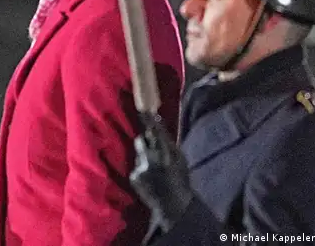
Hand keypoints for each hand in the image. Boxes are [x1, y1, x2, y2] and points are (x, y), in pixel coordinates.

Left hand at [130, 114, 194, 231]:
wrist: (172, 204)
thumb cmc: (179, 180)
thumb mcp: (180, 160)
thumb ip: (169, 144)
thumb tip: (158, 128)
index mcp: (167, 153)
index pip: (156, 132)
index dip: (149, 121)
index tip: (143, 110)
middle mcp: (153, 158)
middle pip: (140, 140)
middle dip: (144, 142)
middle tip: (152, 152)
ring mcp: (141, 167)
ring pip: (139, 155)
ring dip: (144, 159)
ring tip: (155, 172)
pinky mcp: (134, 176)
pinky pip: (136, 167)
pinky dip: (141, 171)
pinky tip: (150, 180)